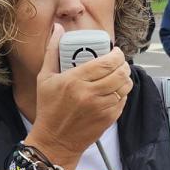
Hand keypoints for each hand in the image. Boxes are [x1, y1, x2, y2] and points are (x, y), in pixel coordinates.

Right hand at [25, 23, 130, 169]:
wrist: (55, 141)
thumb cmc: (49, 108)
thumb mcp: (45, 78)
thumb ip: (52, 50)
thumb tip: (58, 28)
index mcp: (75, 80)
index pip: (106, 62)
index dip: (116, 54)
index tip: (114, 51)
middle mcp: (90, 94)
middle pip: (119, 72)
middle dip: (123, 64)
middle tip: (118, 61)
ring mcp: (101, 108)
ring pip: (125, 86)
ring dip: (125, 77)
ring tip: (118, 74)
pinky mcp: (108, 119)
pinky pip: (123, 100)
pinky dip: (122, 92)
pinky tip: (114, 90)